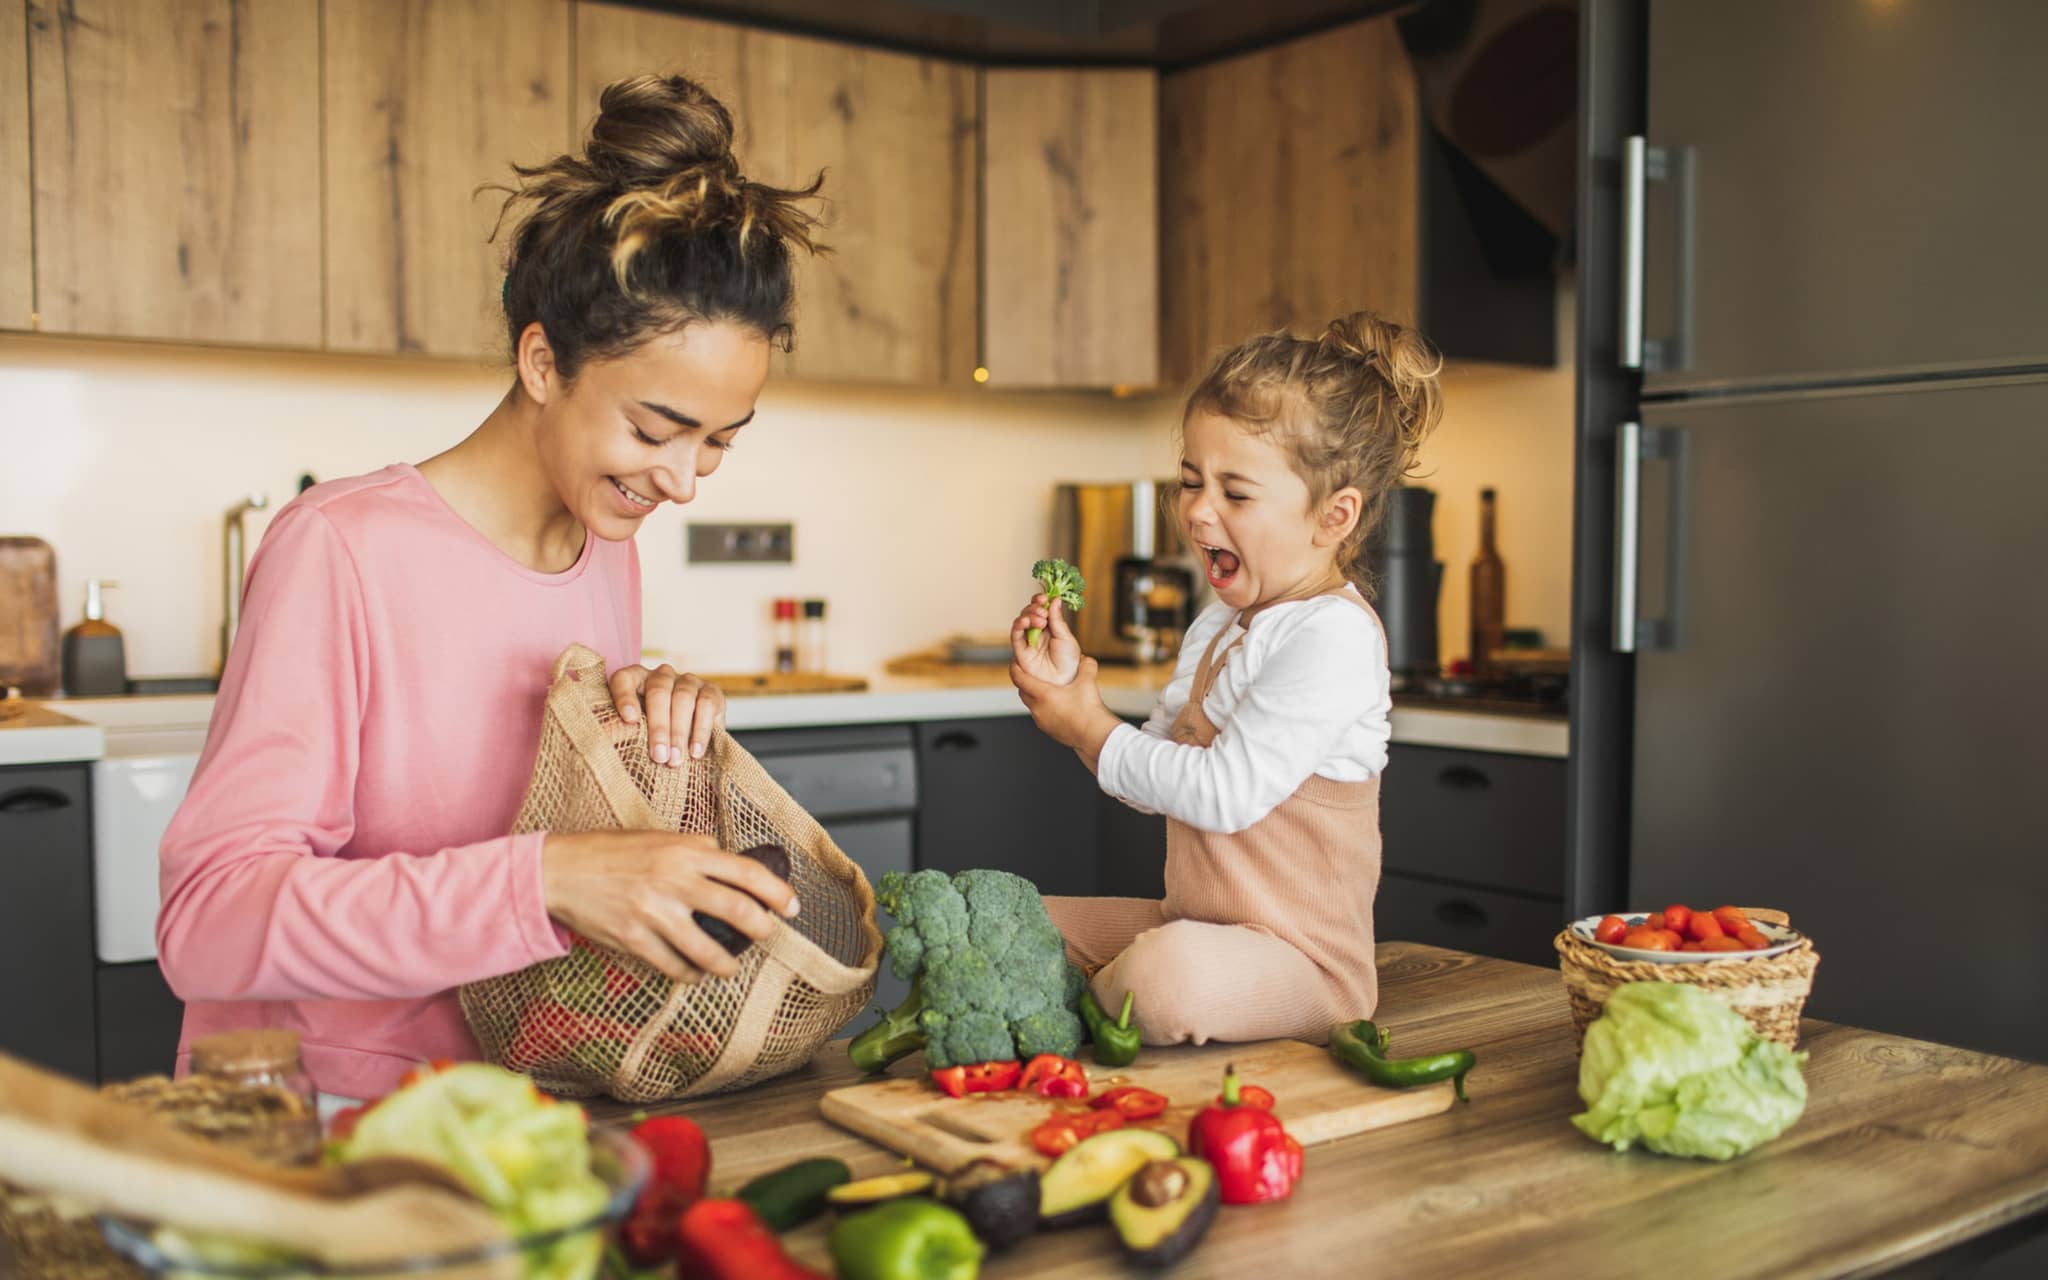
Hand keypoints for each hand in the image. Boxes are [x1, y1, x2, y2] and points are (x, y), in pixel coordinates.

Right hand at [540, 831, 799, 980]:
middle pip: (737, 911)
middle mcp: (673, 880)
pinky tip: (694, 973)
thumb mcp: (659, 837)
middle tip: (767, 935)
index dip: (777, 892)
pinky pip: (673, 966)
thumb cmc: (611, 852)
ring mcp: (653, 912)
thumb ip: (696, 849)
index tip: (792, 907)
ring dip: (726, 965)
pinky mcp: (633, 939)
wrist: (560, 871)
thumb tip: (731, 864)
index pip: (747, 872)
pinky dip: (689, 974)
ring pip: (707, 950)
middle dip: (762, 930)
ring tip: (730, 967)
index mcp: (685, 851)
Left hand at [609, 663, 725, 765]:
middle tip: (658, 756)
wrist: (686, 752)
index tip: (629, 720)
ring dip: (679, 731)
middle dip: (658, 726)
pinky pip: (707, 704)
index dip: (625, 697)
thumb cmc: (651, 743)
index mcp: (635, 681)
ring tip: (675, 759)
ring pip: (683, 697)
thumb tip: (602, 736)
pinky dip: (701, 730)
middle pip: (658, 691)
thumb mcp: (632, 739)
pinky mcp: (712, 691)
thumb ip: (618, 734)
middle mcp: (661, 676)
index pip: (624, 679)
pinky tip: (695, 752)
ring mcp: (688, 681)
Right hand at [1010, 594, 1081, 685]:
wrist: (1064, 682)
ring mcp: (1028, 641)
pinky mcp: (1020, 652)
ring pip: (1021, 622)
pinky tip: (1025, 622)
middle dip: (1035, 608)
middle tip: (1043, 611)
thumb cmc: (1068, 662)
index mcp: (1050, 627)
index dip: (1041, 601)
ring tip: (1040, 618)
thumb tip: (1055, 600)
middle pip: (1029, 613)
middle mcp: (1037, 632)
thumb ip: (1057, 620)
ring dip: (1028, 615)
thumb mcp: (1066, 637)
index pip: (1042, 608)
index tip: (1045, 596)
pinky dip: (1018, 626)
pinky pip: (1015, 636)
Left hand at [1011, 653, 1120, 768]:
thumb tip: (1085, 659)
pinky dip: (1042, 708)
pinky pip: (1039, 716)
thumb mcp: (1087, 682)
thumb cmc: (1088, 711)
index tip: (1015, 662)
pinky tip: (1054, 705)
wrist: (1093, 736)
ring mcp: (1041, 721)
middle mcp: (1038, 709)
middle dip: (1024, 681)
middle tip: (1030, 673)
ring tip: (1043, 688)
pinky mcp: (1048, 730)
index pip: (1020, 679)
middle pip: (1022, 692)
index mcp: (1043, 695)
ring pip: (1031, 705)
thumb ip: (1086, 666)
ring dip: (1033, 696)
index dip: (1015, 668)